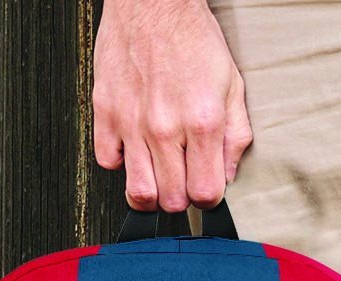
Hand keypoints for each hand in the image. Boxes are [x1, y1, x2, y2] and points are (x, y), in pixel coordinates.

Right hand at [93, 0, 252, 210]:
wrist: (153, 1)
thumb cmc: (192, 39)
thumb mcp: (232, 87)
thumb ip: (236, 137)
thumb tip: (228, 175)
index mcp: (202, 123)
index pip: (205, 194)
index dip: (208, 199)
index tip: (205, 189)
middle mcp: (165, 127)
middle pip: (172, 201)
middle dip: (181, 198)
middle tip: (182, 180)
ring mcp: (132, 122)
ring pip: (138, 192)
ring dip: (151, 192)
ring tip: (158, 177)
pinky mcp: (105, 111)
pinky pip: (107, 162)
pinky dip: (120, 163)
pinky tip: (134, 150)